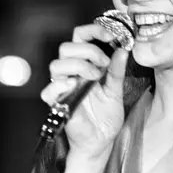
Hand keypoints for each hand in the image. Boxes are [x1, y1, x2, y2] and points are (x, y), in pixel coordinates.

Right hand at [40, 23, 129, 158]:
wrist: (101, 142)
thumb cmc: (105, 117)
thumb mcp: (116, 90)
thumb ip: (117, 70)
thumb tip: (123, 50)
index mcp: (84, 64)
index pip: (80, 37)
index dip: (93, 31)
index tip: (111, 35)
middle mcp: (70, 73)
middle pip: (66, 47)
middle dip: (88, 50)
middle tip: (104, 63)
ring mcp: (62, 88)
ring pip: (56, 64)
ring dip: (78, 65)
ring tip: (95, 77)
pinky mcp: (57, 104)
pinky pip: (48, 91)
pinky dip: (60, 84)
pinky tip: (74, 85)